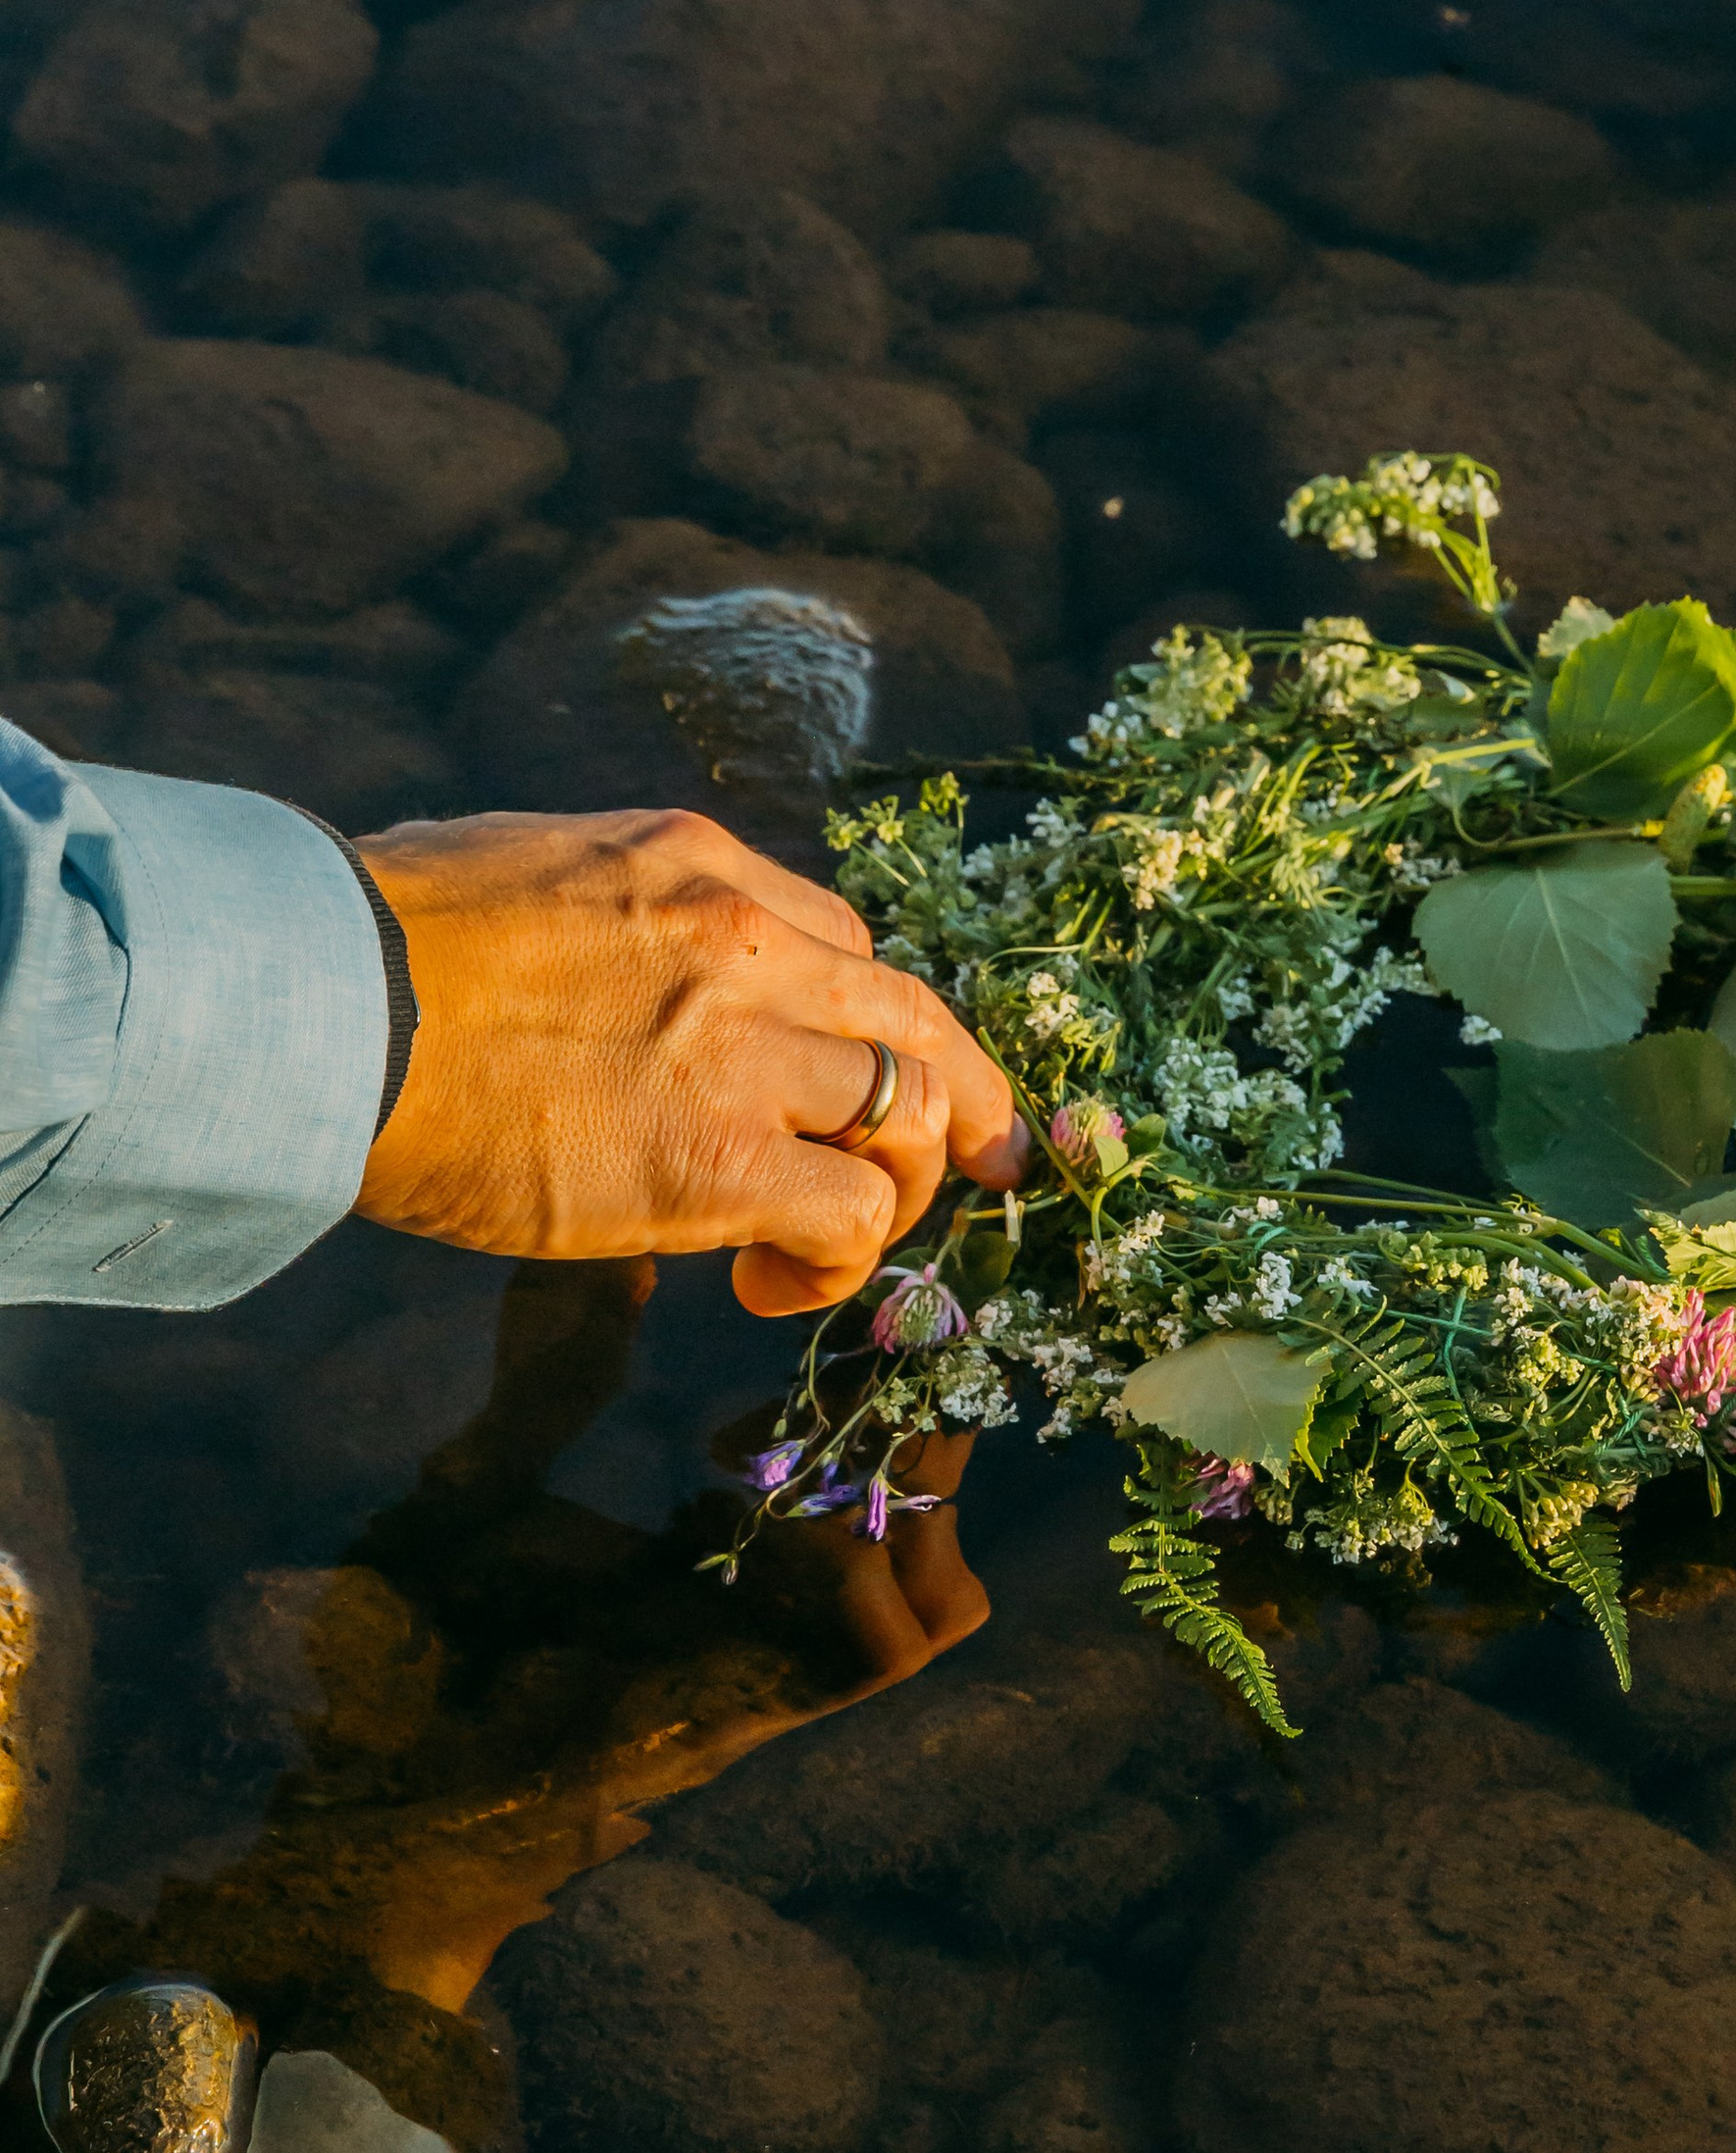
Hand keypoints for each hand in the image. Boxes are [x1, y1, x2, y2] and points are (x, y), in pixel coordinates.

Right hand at [352, 805, 1024, 1313]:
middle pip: (919, 1014)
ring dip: (903, 1188)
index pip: (840, 937)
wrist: (327, 1004)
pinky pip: (857, 1215)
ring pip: (918, 1110)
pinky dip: (842, 1260)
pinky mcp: (722, 1163)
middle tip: (991, 1161)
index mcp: (698, 867)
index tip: (850, 1078)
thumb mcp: (526, 871)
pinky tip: (773, 1286)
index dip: (860, 1020)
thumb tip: (588, 968)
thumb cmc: (375, 943)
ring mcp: (746, 1050)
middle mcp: (749, 944)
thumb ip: (601, 919)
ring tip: (835, 1244)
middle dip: (970, 1095)